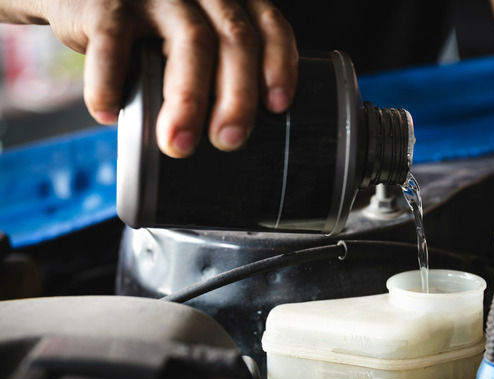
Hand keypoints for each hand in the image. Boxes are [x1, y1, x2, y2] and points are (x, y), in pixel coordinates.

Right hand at [3, 0, 297, 157]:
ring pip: (189, 41)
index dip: (280, 64)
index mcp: (227, 0)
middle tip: (229, 140)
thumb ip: (214, 66)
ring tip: (178, 142)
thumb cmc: (142, 28)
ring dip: (187, 100)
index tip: (277, 105)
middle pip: (235, 38)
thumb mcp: (187, 37)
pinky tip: (109, 113)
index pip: (268, 25)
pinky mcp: (107, 3)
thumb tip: (231, 132)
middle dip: (237, 96)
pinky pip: (114, 45)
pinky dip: (109, 84)